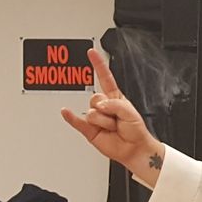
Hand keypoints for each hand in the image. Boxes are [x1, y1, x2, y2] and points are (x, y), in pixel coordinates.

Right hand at [61, 47, 161, 173]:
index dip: (98, 64)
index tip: (92, 52)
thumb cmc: (135, 129)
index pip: (104, 77)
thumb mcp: (130, 112)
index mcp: (114, 98)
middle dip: (107, 109)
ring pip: (92, 113)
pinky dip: (70, 117)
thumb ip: (115, 104)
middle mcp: (103, 106)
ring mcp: (95, 118)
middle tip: (116, 119)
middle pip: (95, 98)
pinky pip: (76, 121)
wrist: (134, 149)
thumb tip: (99, 106)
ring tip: (112, 128)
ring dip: (104, 122)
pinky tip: (65, 112)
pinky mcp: (88, 130)